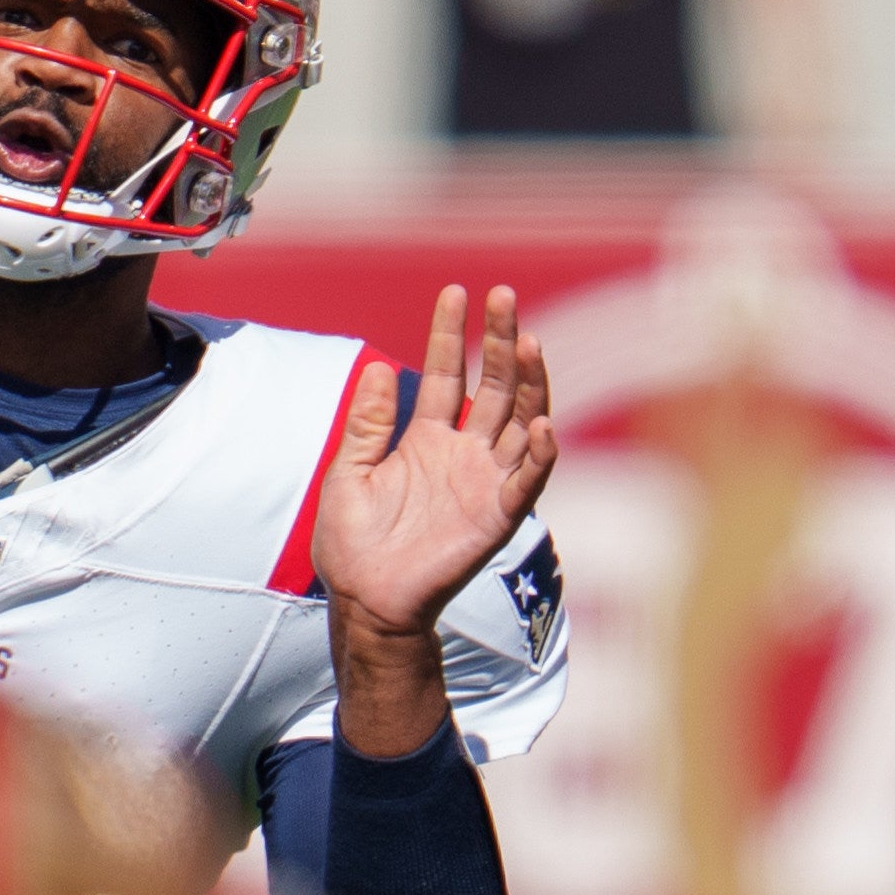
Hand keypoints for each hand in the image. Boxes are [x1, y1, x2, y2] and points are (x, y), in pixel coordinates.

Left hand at [312, 283, 557, 649]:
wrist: (365, 602)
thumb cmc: (353, 544)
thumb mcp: (350, 473)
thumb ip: (367, 424)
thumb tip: (374, 366)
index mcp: (426, 438)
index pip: (445, 373)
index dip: (449, 334)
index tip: (455, 292)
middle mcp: (463, 453)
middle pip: (492, 385)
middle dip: (500, 340)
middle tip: (505, 296)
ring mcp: (484, 482)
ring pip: (520, 422)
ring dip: (529, 384)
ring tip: (530, 342)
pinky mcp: (497, 517)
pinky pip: (527, 482)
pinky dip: (541, 455)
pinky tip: (544, 424)